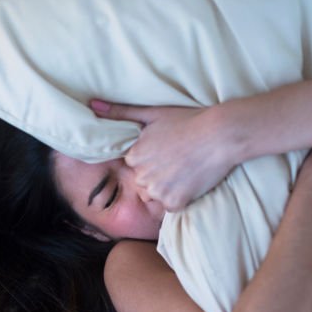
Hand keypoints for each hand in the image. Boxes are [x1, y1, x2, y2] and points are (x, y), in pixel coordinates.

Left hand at [90, 99, 233, 209]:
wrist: (220, 135)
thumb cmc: (188, 120)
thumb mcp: (152, 113)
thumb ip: (120, 112)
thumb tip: (92, 105)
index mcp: (134, 156)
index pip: (136, 166)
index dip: (153, 159)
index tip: (169, 151)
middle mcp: (142, 176)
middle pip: (144, 182)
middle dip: (158, 175)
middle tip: (180, 160)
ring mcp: (158, 191)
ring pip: (157, 196)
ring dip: (168, 188)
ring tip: (186, 170)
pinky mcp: (175, 203)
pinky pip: (173, 207)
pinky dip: (182, 198)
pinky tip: (192, 181)